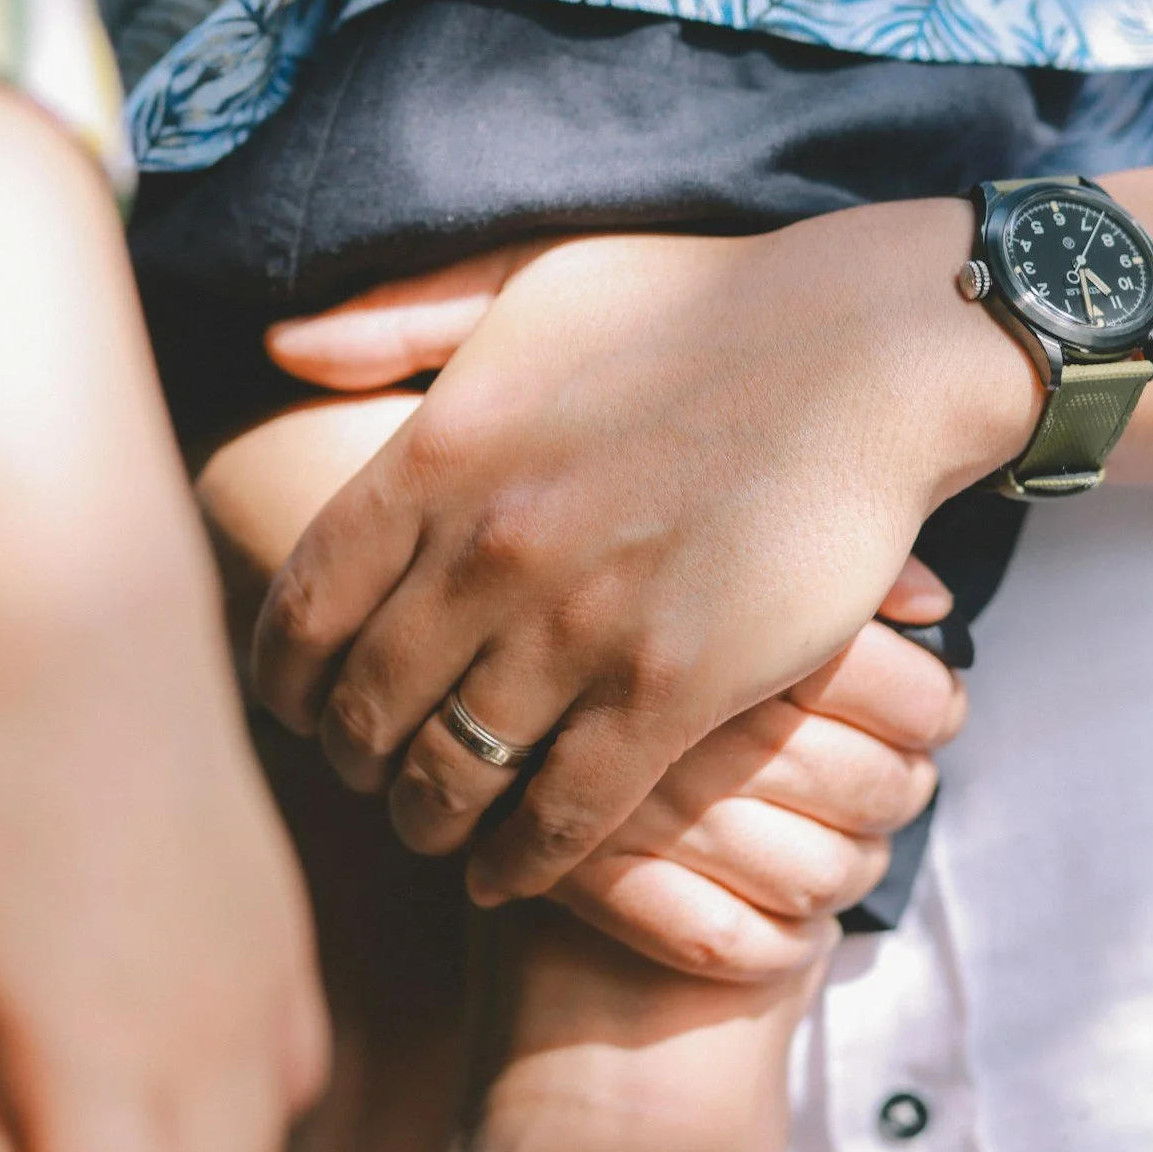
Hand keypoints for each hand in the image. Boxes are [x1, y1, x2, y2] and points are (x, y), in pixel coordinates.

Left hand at [254, 206, 1036, 902]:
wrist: (873, 348)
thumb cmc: (703, 302)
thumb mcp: (532, 275)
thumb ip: (398, 314)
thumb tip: (279, 346)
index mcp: (440, 452)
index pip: (304, 607)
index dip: (281, 681)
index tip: (291, 710)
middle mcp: (491, 546)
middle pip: (366, 707)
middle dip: (352, 763)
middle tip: (365, 779)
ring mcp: (582, 623)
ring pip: (453, 775)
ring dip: (428, 821)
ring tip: (434, 828)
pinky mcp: (676, 687)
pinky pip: (565, 813)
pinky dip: (524, 862)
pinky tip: (509, 875)